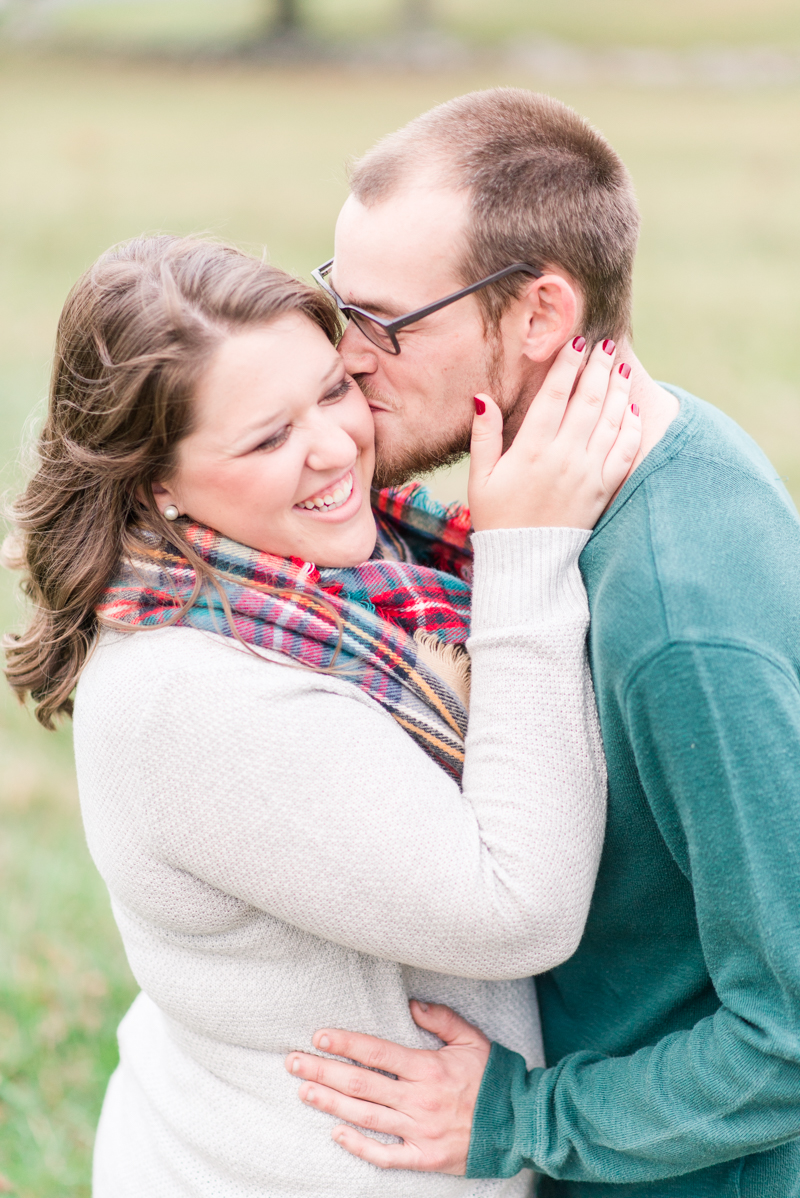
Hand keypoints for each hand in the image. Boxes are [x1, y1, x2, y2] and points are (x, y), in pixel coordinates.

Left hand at [284, 1000, 489, 1172]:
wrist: (523, 1123)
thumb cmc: (496, 1078)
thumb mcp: (472, 1039)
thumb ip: (441, 1019)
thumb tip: (411, 1004)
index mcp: (428, 1068)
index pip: (376, 1053)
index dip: (345, 1044)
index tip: (318, 1037)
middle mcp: (419, 1099)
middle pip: (360, 1084)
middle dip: (323, 1071)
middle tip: (293, 1062)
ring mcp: (420, 1131)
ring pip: (365, 1117)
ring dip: (331, 1103)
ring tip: (304, 1091)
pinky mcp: (425, 1157)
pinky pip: (385, 1155)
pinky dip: (359, 1146)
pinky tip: (336, 1134)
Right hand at [469, 336, 640, 531]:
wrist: (527, 562)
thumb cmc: (498, 518)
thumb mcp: (481, 478)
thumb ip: (484, 435)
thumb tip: (481, 397)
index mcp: (531, 450)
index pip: (554, 395)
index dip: (567, 364)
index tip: (577, 340)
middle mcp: (564, 457)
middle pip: (588, 400)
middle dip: (598, 367)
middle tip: (606, 343)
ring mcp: (588, 473)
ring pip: (611, 420)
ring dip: (618, 390)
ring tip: (621, 367)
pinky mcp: (604, 489)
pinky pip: (625, 450)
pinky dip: (632, 426)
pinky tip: (632, 410)